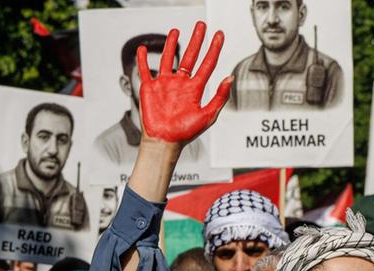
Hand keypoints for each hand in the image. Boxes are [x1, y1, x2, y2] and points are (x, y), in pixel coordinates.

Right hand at [138, 22, 232, 146]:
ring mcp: (165, 84)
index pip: (207, 63)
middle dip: (196, 40)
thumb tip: (230, 78)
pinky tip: (143, 49)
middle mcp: (181, 83)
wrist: (165, 142)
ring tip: (176, 30)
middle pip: (190, 56)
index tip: (219, 35)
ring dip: (172, 44)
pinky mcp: (149, 88)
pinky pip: (145, 70)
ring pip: (169, 58)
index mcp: (195, 89)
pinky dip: (143, 59)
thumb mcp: (208, 115)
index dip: (214, 49)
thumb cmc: (186, 133)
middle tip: (201, 25)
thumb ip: (220, 97)